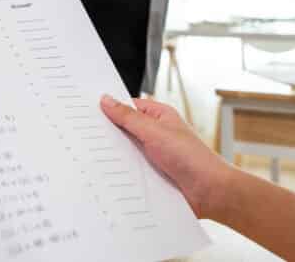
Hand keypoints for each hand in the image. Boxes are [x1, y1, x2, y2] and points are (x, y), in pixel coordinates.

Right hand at [100, 95, 233, 219]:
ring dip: (115, 157)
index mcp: (159, 117)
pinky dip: (122, 174)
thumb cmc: (193, 158)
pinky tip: (108, 177)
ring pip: (126, 153)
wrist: (211, 192)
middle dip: (109, 134)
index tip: (88, 110)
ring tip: (91, 157)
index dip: (110, 108)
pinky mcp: (152, 176)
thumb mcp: (155, 132)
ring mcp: (153, 156)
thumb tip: (107, 101)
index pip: (128, 107)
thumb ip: (129, 118)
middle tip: (84, 135)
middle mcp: (156, 135)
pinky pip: (131, 171)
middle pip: (125, 131)